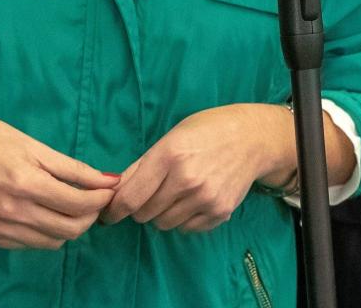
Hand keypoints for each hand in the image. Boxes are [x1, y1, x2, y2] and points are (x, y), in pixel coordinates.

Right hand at [0, 110, 118, 249]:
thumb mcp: (33, 145)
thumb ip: (72, 168)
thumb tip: (108, 180)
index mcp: (25, 182)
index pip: (78, 204)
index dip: (100, 198)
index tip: (107, 189)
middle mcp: (12, 211)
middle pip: (70, 229)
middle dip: (90, 216)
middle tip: (92, 199)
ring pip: (53, 242)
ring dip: (69, 226)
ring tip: (68, 206)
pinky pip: (31, 244)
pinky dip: (45, 233)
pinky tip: (43, 213)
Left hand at [102, 104, 294, 232]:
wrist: (251, 139)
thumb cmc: (205, 132)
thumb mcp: (168, 139)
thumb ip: (140, 166)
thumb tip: (114, 190)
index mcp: (169, 156)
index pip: (131, 197)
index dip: (115, 210)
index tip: (108, 214)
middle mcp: (187, 180)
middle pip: (145, 213)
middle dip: (139, 207)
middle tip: (147, 195)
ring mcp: (205, 198)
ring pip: (164, 224)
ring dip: (160, 214)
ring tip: (171, 194)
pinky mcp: (220, 212)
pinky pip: (187, 228)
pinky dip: (182, 219)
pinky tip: (189, 200)